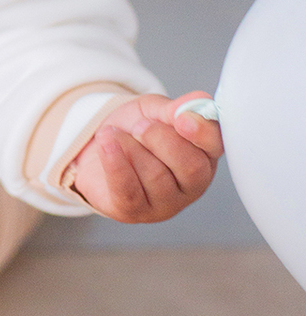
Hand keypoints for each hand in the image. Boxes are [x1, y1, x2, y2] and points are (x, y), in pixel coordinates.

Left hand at [67, 91, 222, 223]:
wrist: (100, 145)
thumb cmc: (135, 131)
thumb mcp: (155, 110)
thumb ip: (176, 108)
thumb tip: (197, 103)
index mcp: (204, 153)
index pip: (216, 145)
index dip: (201, 132)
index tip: (182, 118)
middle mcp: (192, 183)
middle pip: (191, 168)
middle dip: (161, 140)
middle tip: (139, 125)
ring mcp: (166, 203)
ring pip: (157, 178)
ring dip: (130, 147)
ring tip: (114, 134)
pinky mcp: (135, 212)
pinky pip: (128, 191)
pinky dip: (115, 163)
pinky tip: (106, 143)